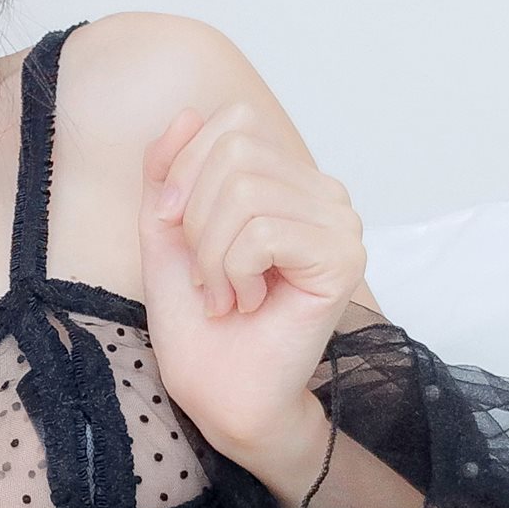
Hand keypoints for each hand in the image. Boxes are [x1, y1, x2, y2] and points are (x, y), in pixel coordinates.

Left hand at [138, 101, 366, 465]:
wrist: (219, 393)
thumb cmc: (197, 321)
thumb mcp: (164, 230)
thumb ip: (169, 170)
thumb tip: (188, 114)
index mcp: (287, 179)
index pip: (234, 122)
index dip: (187, 168)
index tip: (174, 229)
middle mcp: (324, 193)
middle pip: (237, 151)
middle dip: (197, 216)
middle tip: (204, 273)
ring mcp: (341, 224)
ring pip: (245, 191)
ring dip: (212, 254)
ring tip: (224, 294)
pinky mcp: (344, 258)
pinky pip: (264, 231)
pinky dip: (234, 271)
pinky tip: (246, 303)